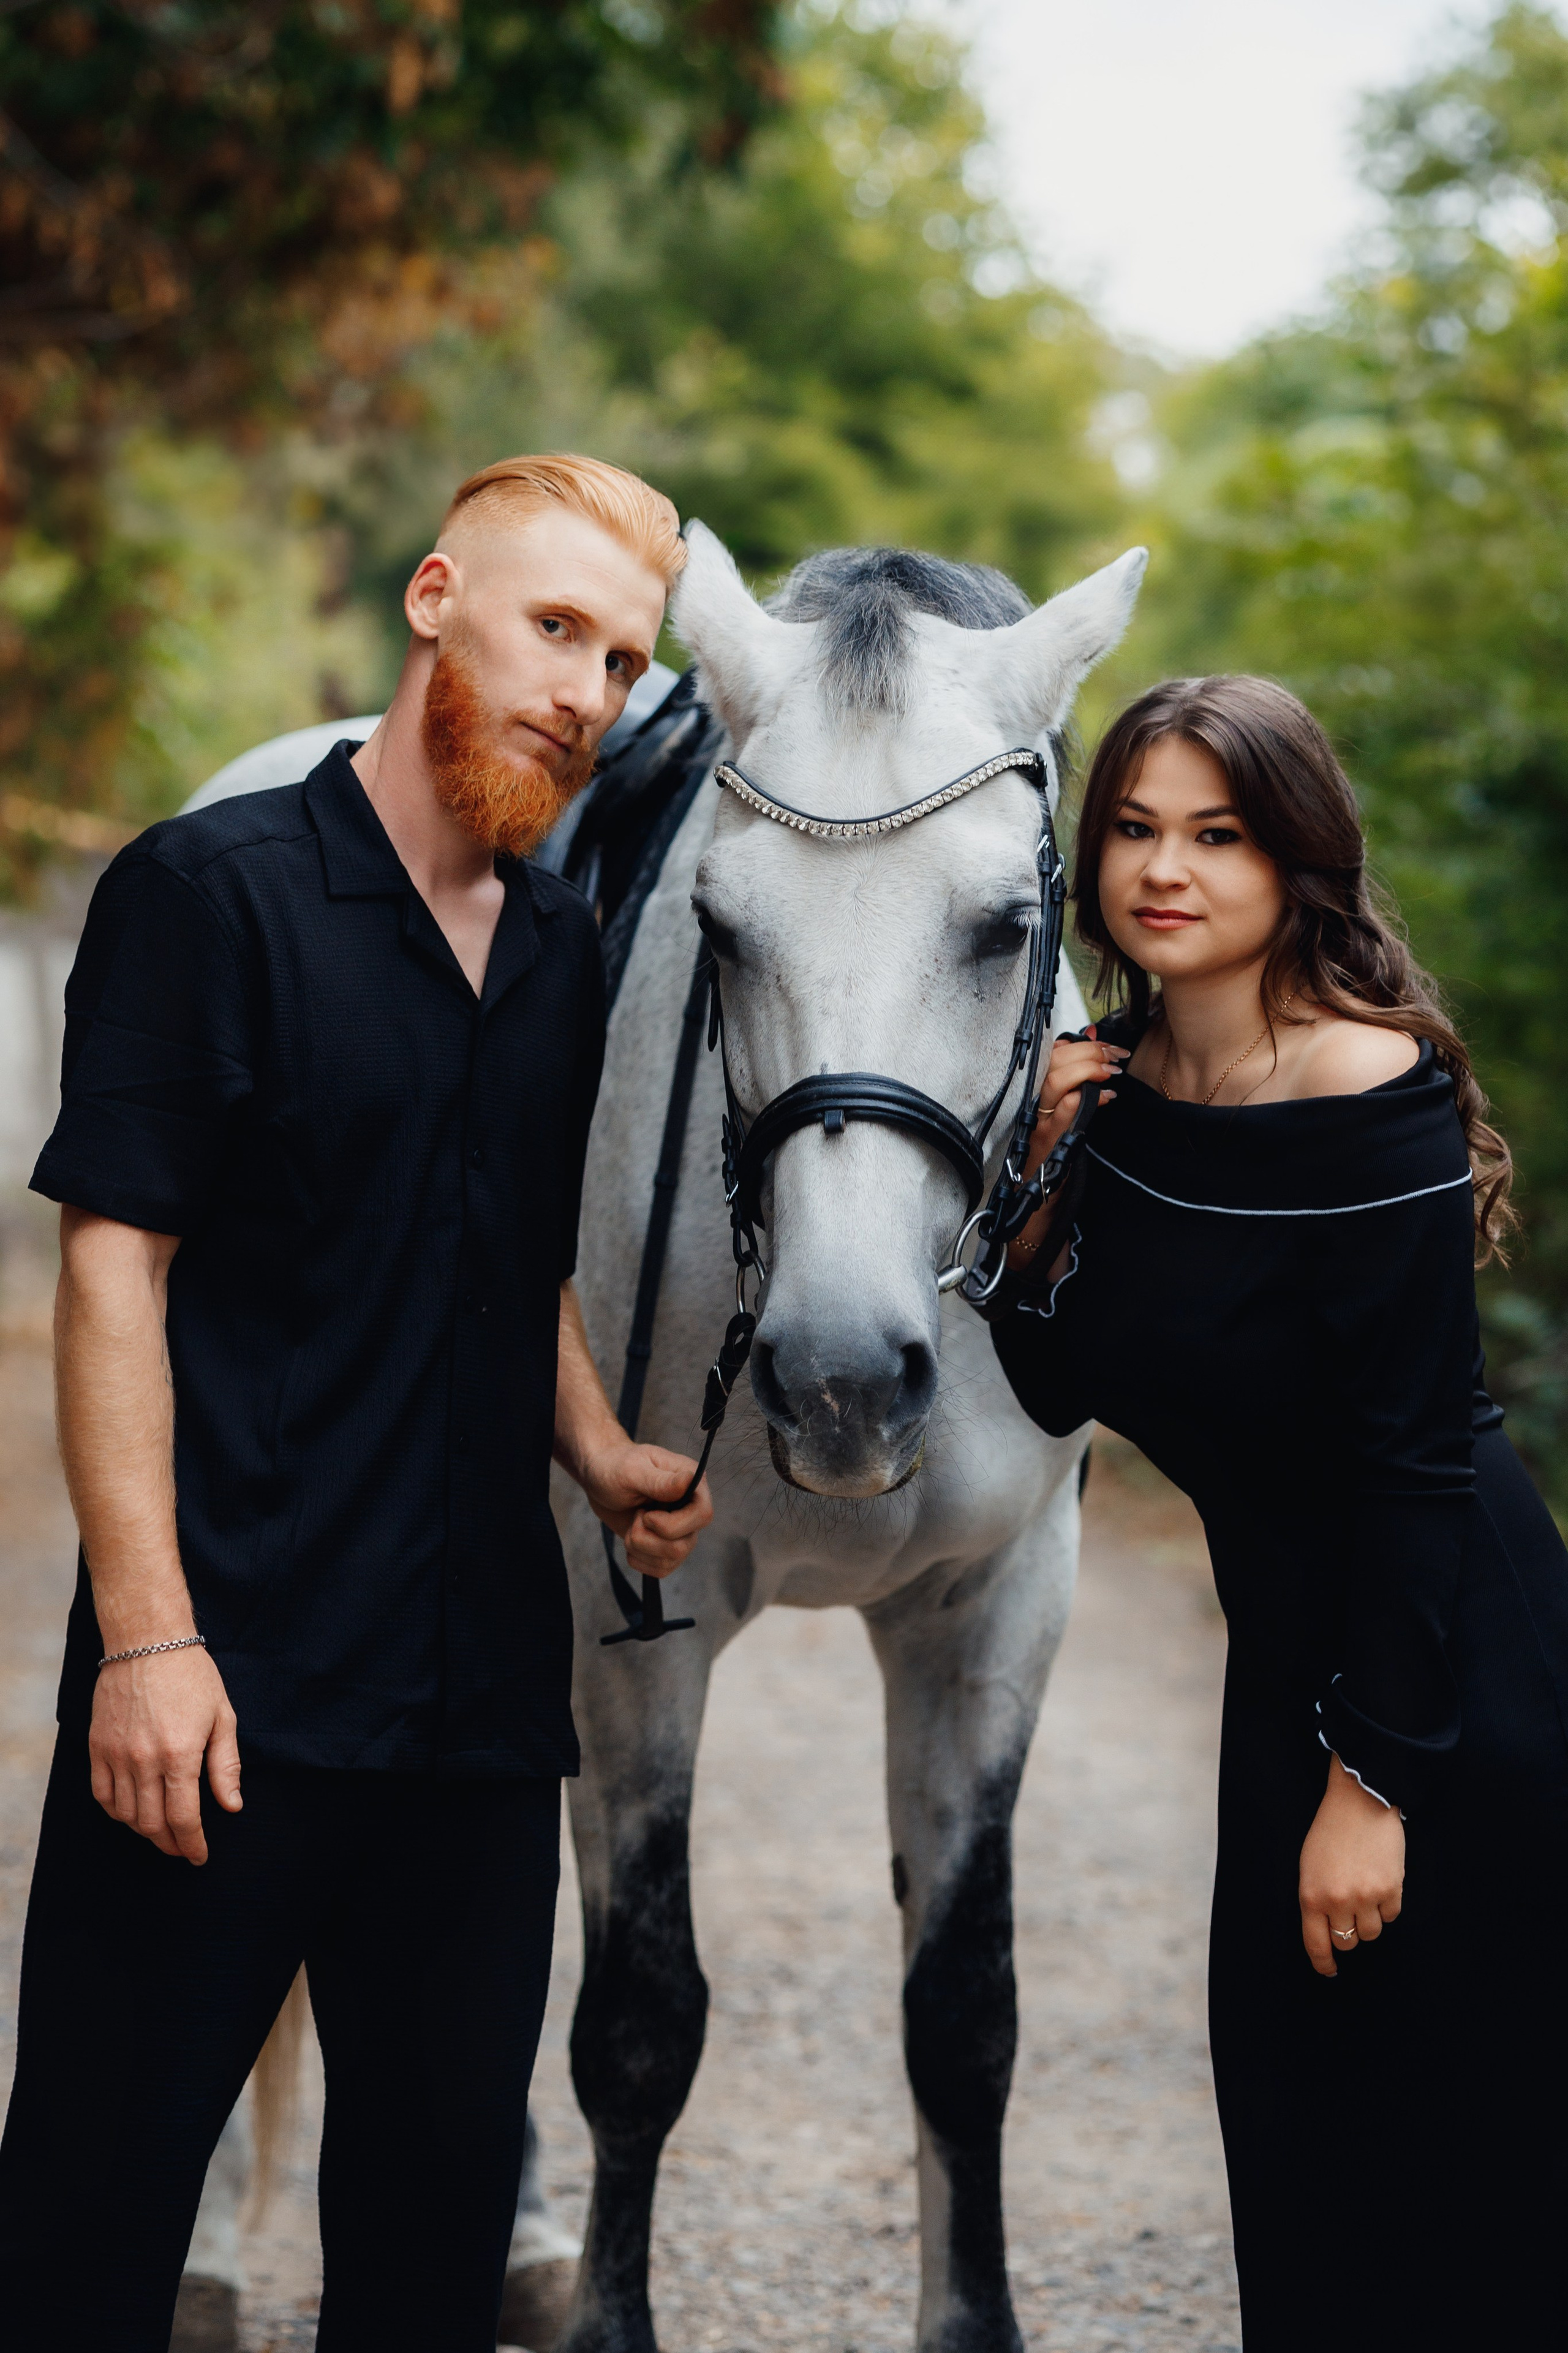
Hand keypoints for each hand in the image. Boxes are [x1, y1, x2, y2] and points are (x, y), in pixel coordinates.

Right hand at [88, 1645, 241, 1864]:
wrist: (147, 1642)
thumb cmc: (192, 1676)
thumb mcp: (223, 1717)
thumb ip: (226, 1766)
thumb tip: (231, 1806)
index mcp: (179, 1754)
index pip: (183, 1818)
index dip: (192, 1844)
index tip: (199, 1855)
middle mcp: (144, 1759)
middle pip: (152, 1824)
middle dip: (170, 1844)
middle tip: (183, 1848)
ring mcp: (116, 1754)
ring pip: (126, 1814)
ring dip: (145, 1831)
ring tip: (162, 1832)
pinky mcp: (97, 1746)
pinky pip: (101, 1794)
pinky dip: (117, 1811)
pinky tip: (132, 1812)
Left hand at [581, 1439, 713, 1577]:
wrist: (598, 1479)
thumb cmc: (614, 1467)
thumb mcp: (632, 1471)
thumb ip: (660, 1481)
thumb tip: (690, 1480)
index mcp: (691, 1482)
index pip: (703, 1514)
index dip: (673, 1524)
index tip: (646, 1515)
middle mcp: (690, 1507)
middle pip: (686, 1543)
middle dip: (650, 1538)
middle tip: (635, 1517)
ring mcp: (680, 1529)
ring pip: (673, 1558)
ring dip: (641, 1547)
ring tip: (631, 1525)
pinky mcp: (665, 1545)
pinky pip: (662, 1568)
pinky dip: (639, 1559)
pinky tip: (631, 1539)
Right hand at [1008, 1026, 1127, 1267]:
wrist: (1032, 1208)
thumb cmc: (1050, 1159)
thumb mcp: (1065, 1113)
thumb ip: (1078, 1077)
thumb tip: (1095, 1037)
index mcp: (1032, 1096)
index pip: (1049, 1054)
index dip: (1078, 1042)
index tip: (1104, 1041)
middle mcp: (1030, 1106)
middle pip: (1053, 1062)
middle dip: (1089, 1052)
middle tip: (1115, 1055)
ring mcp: (1037, 1125)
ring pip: (1055, 1081)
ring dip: (1088, 1070)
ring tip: (1112, 1072)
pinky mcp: (1048, 1144)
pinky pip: (1064, 1113)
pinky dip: (1085, 1100)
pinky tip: (1106, 1097)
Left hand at [1298, 1751, 1404, 1975]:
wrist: (1360, 1802)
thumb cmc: (1330, 1831)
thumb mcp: (1309, 1866)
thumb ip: (1316, 1899)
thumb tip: (1327, 1932)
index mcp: (1311, 1895)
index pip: (1316, 1944)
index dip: (1324, 1963)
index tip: (1329, 1970)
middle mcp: (1338, 1900)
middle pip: (1347, 1942)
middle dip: (1348, 1932)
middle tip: (1349, 1909)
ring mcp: (1367, 1896)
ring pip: (1371, 1933)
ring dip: (1369, 1919)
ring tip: (1365, 1890)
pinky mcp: (1392, 1889)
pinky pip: (1391, 1915)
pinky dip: (1386, 1905)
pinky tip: (1380, 1882)